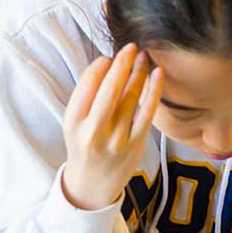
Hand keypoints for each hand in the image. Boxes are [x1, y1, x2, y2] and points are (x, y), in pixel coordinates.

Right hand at [61, 42, 163, 210]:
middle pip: (110, 90)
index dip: (99, 67)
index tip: (108, 57)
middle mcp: (94, 132)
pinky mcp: (135, 145)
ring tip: (143, 57)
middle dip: (122, 64)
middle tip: (130, 47)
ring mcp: (116, 140)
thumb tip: (109, 64)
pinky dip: (153, 91)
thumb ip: (87, 97)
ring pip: (130, 98)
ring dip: (138, 73)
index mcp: (74, 122)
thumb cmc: (84, 145)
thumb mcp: (74, 122)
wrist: (93, 185)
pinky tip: (157, 74)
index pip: (87, 86)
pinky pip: (146, 113)